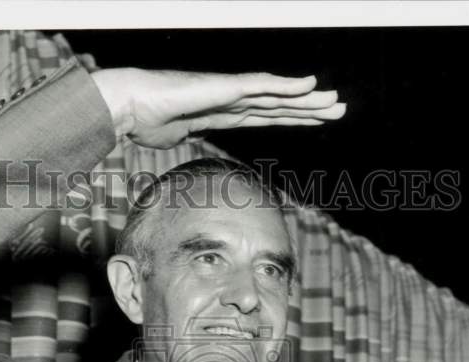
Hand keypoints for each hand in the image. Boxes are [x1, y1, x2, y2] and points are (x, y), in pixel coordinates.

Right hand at [90, 68, 344, 148]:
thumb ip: (185, 143)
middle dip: (309, 108)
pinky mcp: (225, 87)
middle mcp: (230, 100)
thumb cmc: (142, 121)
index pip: (265, 116)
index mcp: (221, 113)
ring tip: (335, 102)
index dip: (291, 117)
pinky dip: (287, 86)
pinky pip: (263, 86)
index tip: (314, 120)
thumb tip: (182, 169)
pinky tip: (310, 85)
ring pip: (278, 96)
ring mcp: (229, 92)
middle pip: (279, 105)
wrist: (129, 104)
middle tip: (338, 110)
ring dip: (308, 100)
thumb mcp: (173, 139)